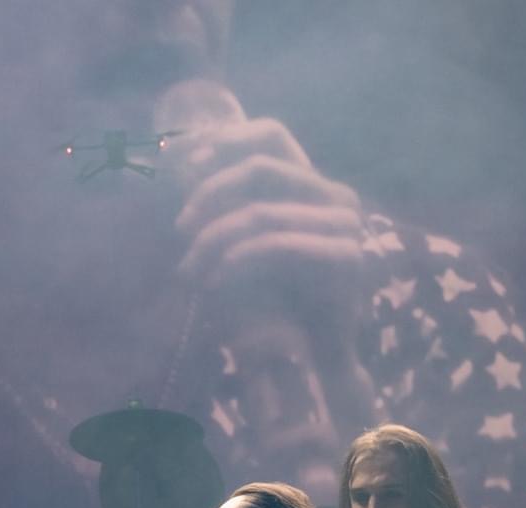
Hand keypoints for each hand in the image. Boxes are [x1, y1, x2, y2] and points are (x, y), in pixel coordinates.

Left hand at [161, 81, 371, 439]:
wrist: (314, 356)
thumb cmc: (274, 302)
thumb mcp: (241, 246)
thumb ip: (223, 207)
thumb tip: (179, 164)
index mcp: (314, 184)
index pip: (270, 133)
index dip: (224, 140)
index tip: (183, 163)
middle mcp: (337, 195)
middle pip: (260, 167)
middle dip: (210, 194)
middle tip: (179, 229)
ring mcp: (346, 224)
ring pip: (260, 212)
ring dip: (214, 241)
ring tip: (190, 272)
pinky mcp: (345, 257)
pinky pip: (276, 246)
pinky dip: (236, 262)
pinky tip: (213, 283)